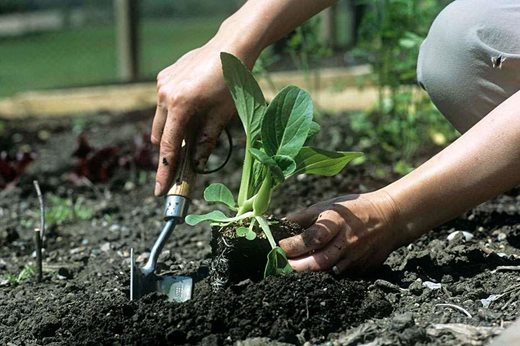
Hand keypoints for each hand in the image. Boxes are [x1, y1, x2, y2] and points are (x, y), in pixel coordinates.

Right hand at [151, 38, 253, 195]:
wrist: (230, 47)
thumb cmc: (231, 82)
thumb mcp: (222, 115)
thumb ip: (207, 140)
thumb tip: (198, 163)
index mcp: (180, 105)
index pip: (168, 147)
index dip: (165, 171)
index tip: (159, 190)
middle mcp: (165, 94)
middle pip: (160, 134)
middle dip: (170, 149)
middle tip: (184, 159)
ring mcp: (162, 84)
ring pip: (161, 119)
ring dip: (173, 129)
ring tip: (195, 124)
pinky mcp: (164, 76)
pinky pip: (164, 102)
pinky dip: (174, 111)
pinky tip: (194, 104)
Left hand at [279, 191, 401, 272]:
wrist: (389, 218)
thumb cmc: (353, 210)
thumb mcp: (328, 205)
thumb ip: (303, 216)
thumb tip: (278, 223)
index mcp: (337, 223)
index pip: (312, 237)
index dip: (293, 245)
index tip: (278, 246)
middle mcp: (346, 243)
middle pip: (320, 261)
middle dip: (297, 267)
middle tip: (280, 266)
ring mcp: (355, 258)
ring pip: (328, 272)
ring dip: (309, 274)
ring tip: (292, 270)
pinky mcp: (362, 269)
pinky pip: (340, 275)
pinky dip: (325, 275)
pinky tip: (313, 272)